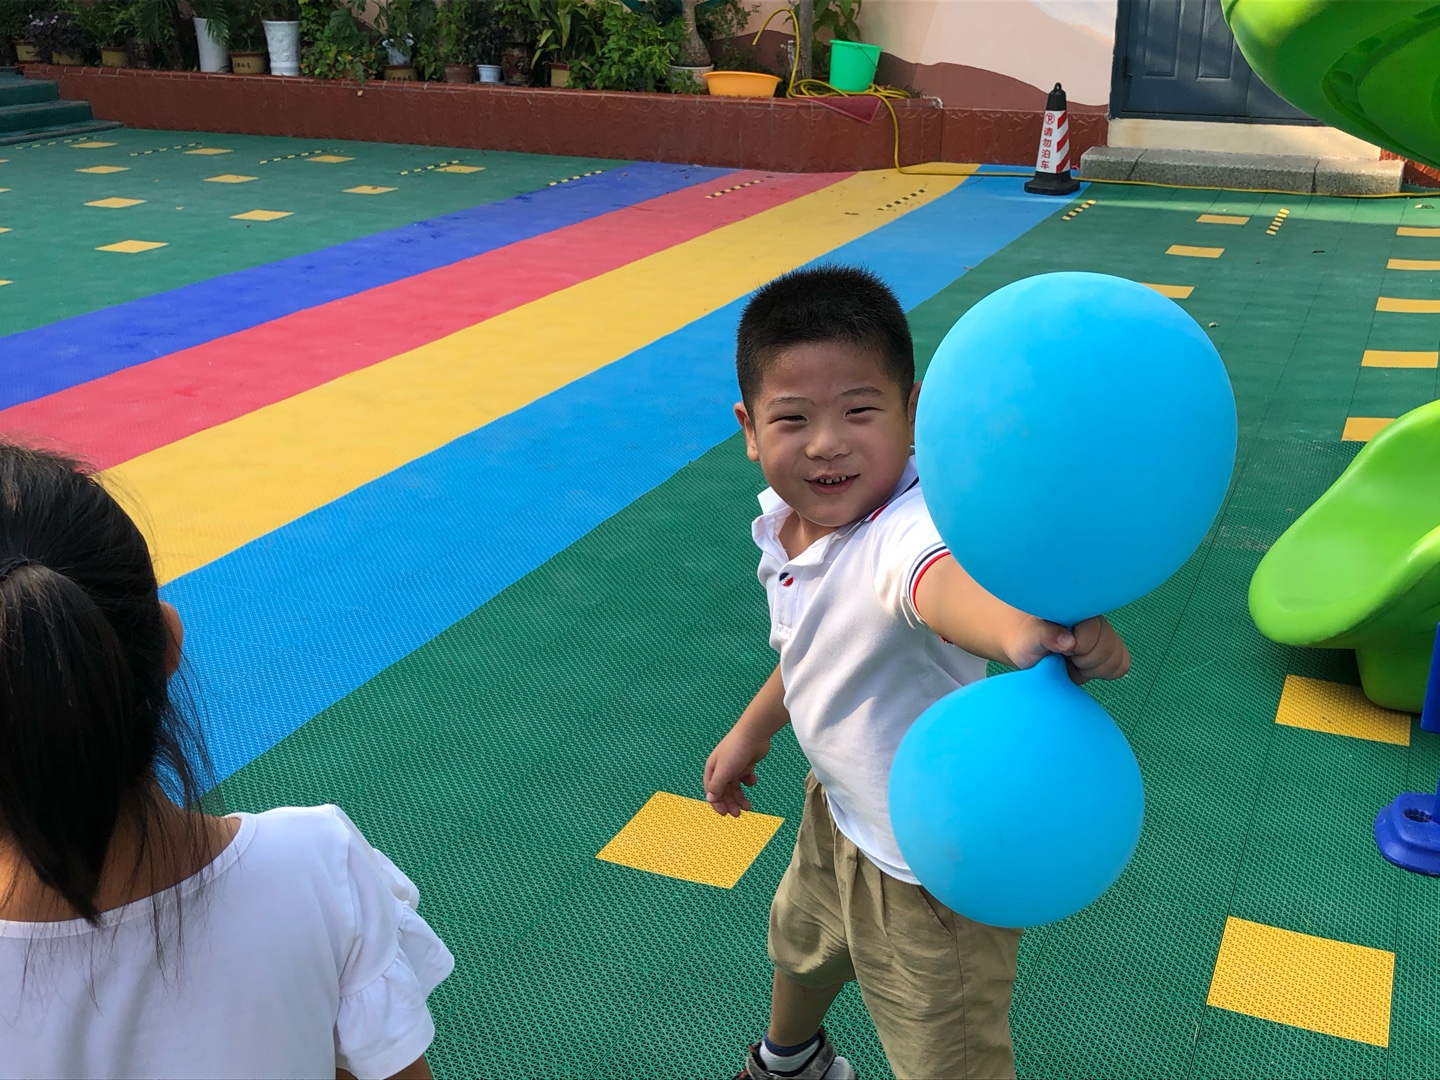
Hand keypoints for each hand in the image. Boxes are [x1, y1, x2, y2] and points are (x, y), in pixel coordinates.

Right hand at [703, 727, 771, 817]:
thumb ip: (717, 786)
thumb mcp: (724, 770)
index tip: (724, 814)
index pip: (711, 790)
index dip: (716, 803)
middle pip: (724, 791)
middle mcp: (722, 769)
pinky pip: (746, 779)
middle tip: (737, 814)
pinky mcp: (746, 765)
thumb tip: (709, 799)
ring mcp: (734, 767)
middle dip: (730, 803)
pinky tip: (753, 780)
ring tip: (748, 808)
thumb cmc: (736, 749)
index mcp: (713, 769)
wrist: (754, 733)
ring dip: (740, 797)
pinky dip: (749, 782)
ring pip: (736, 787)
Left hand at [1009, 614, 1130, 684]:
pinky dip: (1101, 672)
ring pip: (1116, 659)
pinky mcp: (1108, 649)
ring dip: (1091, 667)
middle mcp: (1094, 617)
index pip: (1096, 629)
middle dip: (1085, 659)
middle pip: (1108, 647)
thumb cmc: (1025, 639)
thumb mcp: (1028, 637)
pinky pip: (1120, 665)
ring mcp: (1103, 634)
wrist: (1027, 646)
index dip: (1081, 645)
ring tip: (1071, 661)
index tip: (1063, 649)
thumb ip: (1044, 635)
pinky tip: (1081, 666)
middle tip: (1064, 656)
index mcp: (1075, 606)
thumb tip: (1069, 641)